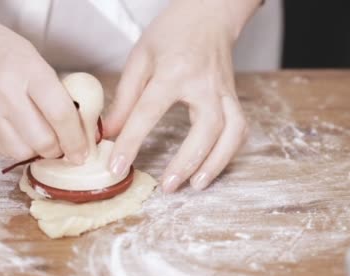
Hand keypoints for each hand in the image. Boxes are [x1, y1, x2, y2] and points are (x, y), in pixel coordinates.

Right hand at [0, 1, 86, 161]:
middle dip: (59, 150)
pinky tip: (19, 136)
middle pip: (43, 141)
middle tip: (63, 147)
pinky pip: (1, 150)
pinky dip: (16, 148)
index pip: (61, 115)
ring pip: (22, 152)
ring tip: (40, 141)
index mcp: (28, 72)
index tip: (82, 152)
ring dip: (37, 152)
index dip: (76, 139)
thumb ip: (54, 92)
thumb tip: (77, 128)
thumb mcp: (34, 60)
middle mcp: (4, 94)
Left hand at [104, 0, 259, 191]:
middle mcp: (205, 84)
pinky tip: (212, 167)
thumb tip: (110, 134)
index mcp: (174, 71)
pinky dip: (229, 153)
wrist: (208, 15)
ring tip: (195, 185)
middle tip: (168, 186)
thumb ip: (125, 98)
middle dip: (187, 161)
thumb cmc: (172, 34)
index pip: (149, 112)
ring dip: (215, 163)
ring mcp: (225, 92)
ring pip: (231, 133)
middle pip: (204, 129)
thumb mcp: (140, 59)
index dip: (131, 143)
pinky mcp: (234, 98)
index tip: (117, 167)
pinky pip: (239, 130)